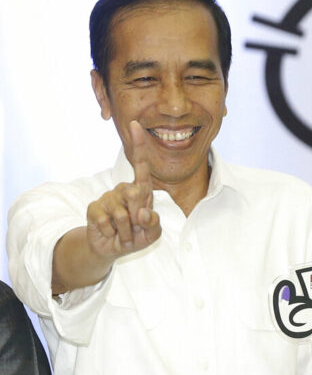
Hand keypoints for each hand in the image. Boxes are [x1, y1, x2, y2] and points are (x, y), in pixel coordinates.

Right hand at [86, 121, 160, 258]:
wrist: (113, 248)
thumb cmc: (137, 236)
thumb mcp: (153, 234)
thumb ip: (154, 223)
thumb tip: (142, 212)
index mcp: (141, 190)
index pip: (141, 165)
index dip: (139, 145)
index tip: (136, 125)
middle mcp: (124, 189)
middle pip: (136, 194)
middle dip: (139, 219)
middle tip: (136, 228)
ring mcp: (108, 197)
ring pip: (122, 215)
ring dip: (127, 232)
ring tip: (124, 233)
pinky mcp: (94, 207)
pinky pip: (106, 222)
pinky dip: (112, 234)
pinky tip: (111, 233)